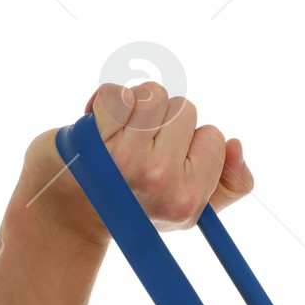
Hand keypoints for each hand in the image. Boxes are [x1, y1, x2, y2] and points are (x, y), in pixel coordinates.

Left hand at [17, 80, 253, 246]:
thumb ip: (226, 184)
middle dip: (165, 123)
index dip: (191, 142)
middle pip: (185, 110)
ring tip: (122, 135)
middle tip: (140, 150)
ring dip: (138, 107)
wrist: (69, 211)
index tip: (169, 163)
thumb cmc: (131, 205)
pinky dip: (109, 101)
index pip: (214, 136)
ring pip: (155, 94)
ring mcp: (127, 157)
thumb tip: (235, 145)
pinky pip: (119, 92)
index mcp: (187, 200)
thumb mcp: (186, 208)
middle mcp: (160, 180)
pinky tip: (101, 124)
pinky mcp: (94, 136)